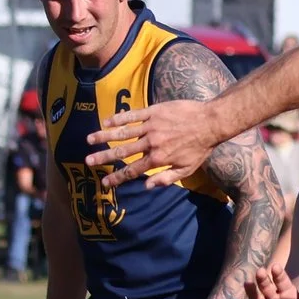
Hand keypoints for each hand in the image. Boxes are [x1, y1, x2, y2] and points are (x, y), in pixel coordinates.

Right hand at [86, 100, 226, 188]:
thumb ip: (166, 178)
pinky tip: (106, 121)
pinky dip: (118, 118)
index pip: (133, 171)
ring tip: (89, 140)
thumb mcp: (187, 169)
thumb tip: (146, 186)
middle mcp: (151, 144)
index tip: (104, 182)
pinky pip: (132, 115)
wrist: (210, 123)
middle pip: (122, 152)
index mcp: (158, 159)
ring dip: (104, 136)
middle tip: (88, 162)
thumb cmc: (200, 148)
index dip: (117, 177)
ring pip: (123, 132)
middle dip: (104, 158)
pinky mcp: (153, 112)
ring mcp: (151, 127)